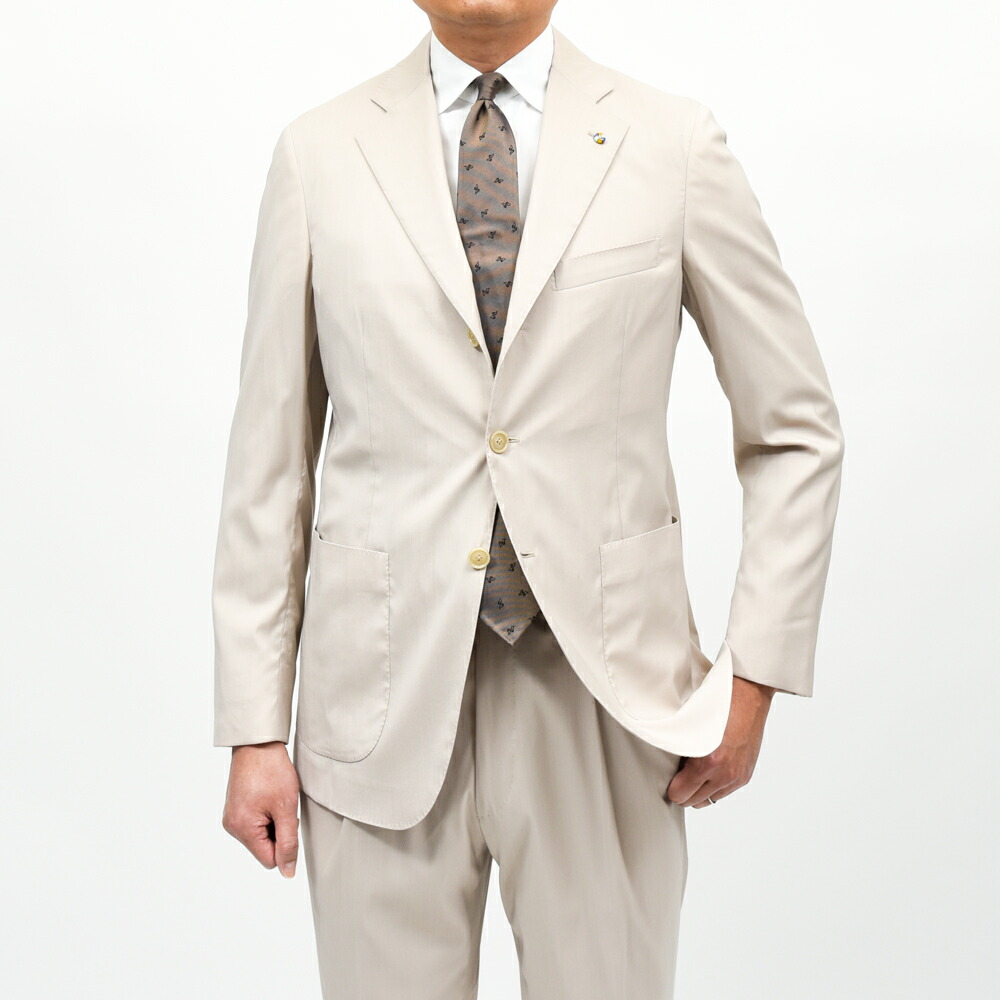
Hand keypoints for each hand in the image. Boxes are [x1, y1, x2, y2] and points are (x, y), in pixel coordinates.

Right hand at [221, 741, 300, 876]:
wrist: (258, 743)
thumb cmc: (272, 771)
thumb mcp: (286, 809)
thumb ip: (288, 843)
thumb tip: (287, 872)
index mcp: (242, 829)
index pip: (269, 859)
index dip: (285, 844)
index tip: (289, 821)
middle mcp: (232, 826)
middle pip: (264, 848)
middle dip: (278, 831)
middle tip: (282, 806)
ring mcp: (231, 817)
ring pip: (260, 835)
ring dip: (273, 822)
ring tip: (275, 799)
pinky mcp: (234, 808)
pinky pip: (254, 823)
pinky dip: (265, 814)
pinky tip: (268, 796)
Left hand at [666, 676, 774, 807]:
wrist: (749, 695)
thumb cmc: (719, 706)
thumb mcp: (692, 729)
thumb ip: (682, 751)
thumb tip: (670, 768)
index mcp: (708, 762)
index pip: (680, 794)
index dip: (672, 787)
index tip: (669, 778)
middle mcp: (724, 773)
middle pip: (693, 801)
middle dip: (684, 790)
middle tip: (679, 776)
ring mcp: (737, 776)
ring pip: (708, 800)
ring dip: (699, 790)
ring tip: (694, 772)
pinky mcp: (745, 775)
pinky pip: (723, 792)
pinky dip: (714, 785)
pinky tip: (710, 770)